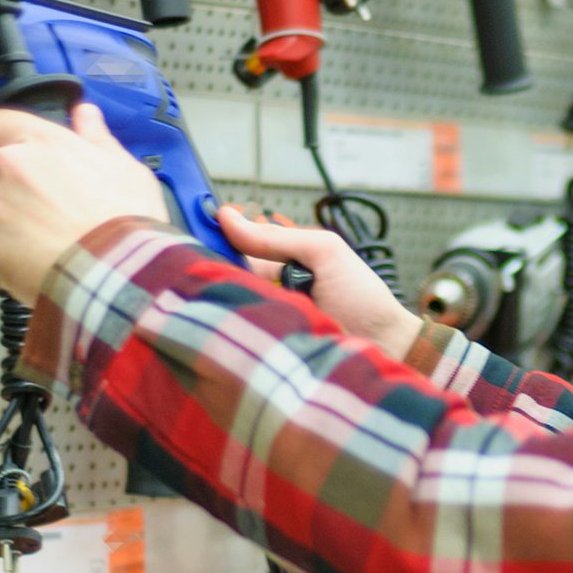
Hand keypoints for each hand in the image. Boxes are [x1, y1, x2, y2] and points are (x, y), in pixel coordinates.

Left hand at [0, 103, 166, 304]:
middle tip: (34, 199)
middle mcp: (9, 168)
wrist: (116, 273)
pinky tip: (43, 259)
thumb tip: (85, 113)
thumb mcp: (125, 170)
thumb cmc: (126, 219)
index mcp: (41, 142)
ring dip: (8, 217)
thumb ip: (96, 139)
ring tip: (48, 238)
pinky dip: (11, 251)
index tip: (13, 149)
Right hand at [219, 205, 421, 358]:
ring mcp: (262, 325)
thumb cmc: (363, 299)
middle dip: (215, 278)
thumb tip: (227, 217)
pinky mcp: (261, 355)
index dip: (209, 244)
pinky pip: (238, 341)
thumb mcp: (324, 252)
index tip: (185, 239)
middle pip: (223, 281)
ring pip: (226, 311)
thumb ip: (276, 237)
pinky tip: (233, 333)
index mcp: (276, 267)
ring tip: (230, 307)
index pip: (230, 251)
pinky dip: (236, 336)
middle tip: (209, 280)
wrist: (387, 349)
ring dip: (227, 307)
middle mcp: (264, 294)